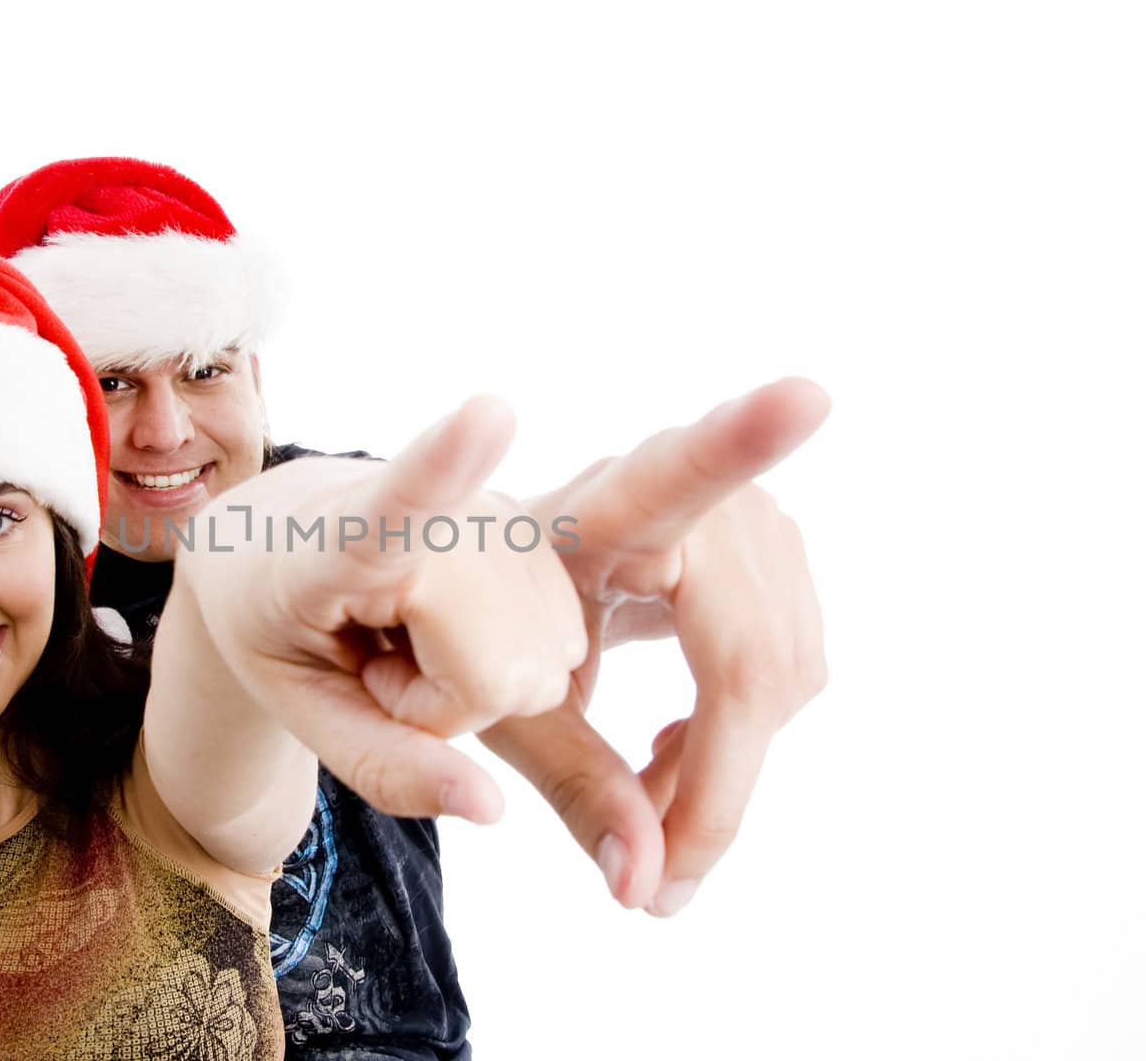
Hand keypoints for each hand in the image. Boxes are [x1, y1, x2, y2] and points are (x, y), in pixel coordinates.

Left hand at [177, 396, 587, 822]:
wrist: (278, 534)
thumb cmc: (275, 623)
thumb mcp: (296, 705)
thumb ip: (380, 765)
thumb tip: (491, 808)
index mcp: (339, 539)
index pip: (398, 507)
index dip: (446, 466)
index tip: (490, 413)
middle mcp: (435, 509)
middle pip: (498, 675)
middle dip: (446, 704)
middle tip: (380, 659)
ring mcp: (494, 511)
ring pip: (539, 666)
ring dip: (476, 682)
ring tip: (406, 633)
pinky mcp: (534, 525)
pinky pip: (562, 648)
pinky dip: (506, 663)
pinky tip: (449, 622)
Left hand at [479, 378, 828, 913]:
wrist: (480, 573)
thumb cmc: (479, 631)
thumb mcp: (502, 711)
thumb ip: (571, 790)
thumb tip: (651, 891)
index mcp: (590, 515)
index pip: (670, 475)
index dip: (741, 436)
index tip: (806, 394)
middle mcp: (682, 498)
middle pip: (755, 661)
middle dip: (717, 788)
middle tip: (660, 881)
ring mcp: (740, 516)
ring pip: (786, 673)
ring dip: (727, 765)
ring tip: (649, 797)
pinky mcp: (768, 545)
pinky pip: (792, 663)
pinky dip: (743, 735)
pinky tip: (678, 750)